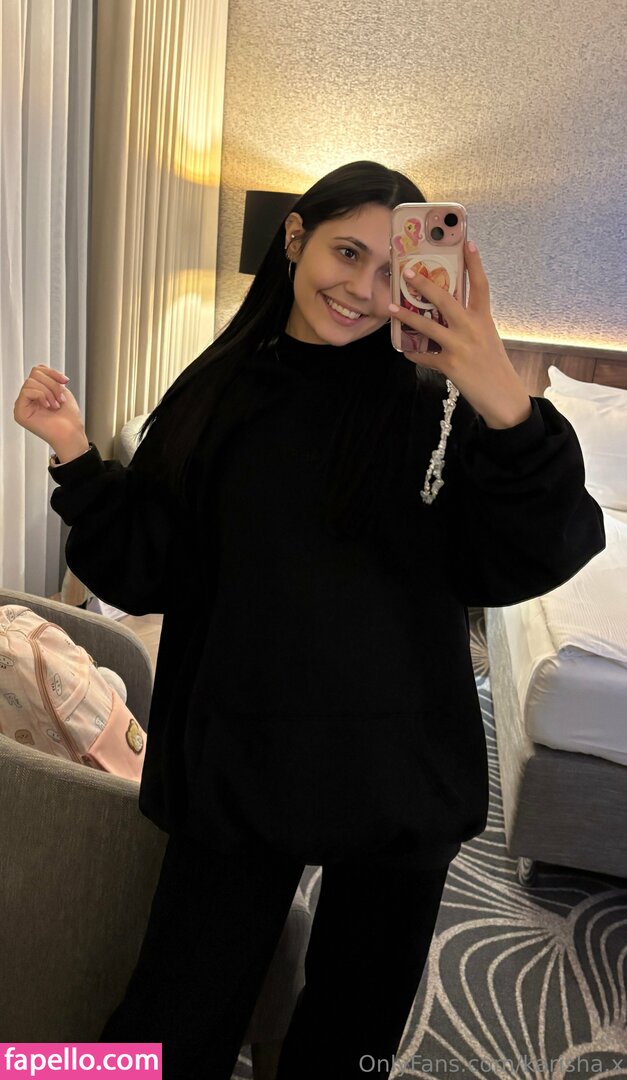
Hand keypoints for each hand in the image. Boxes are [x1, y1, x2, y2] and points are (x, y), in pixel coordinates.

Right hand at [14, 365, 86, 447]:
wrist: (71, 434)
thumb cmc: (69, 418)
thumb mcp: (61, 390)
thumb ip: (49, 378)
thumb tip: (40, 369)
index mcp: (38, 392)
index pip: (38, 371)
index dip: (52, 372)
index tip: (65, 381)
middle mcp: (28, 398)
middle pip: (34, 374)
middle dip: (52, 384)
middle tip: (60, 398)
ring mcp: (23, 405)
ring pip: (30, 381)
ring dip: (49, 392)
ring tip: (56, 404)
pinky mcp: (20, 412)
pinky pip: (26, 391)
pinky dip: (41, 396)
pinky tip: (48, 406)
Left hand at [389, 241, 531, 428]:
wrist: (504, 396)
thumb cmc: (494, 366)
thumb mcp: (487, 338)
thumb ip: (471, 324)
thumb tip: (450, 314)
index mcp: (483, 319)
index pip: (480, 285)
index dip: (474, 263)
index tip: (467, 242)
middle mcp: (472, 328)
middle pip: (446, 299)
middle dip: (426, 284)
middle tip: (408, 272)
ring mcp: (460, 346)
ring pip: (428, 326)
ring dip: (407, 316)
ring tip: (390, 308)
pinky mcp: (450, 365)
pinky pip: (425, 356)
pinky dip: (413, 354)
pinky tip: (404, 350)